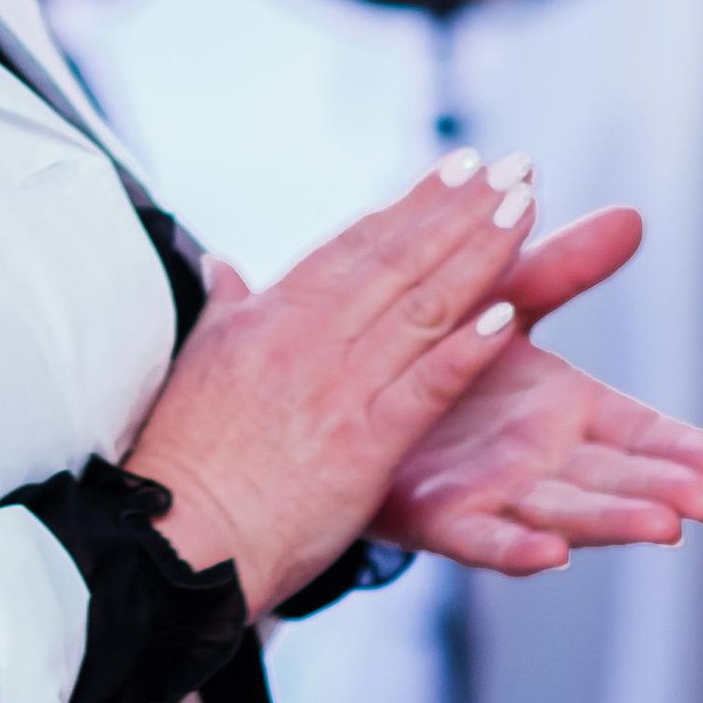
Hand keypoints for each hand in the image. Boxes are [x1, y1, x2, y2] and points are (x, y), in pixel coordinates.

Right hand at [124, 152, 611, 612]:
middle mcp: (311, 336)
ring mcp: (339, 387)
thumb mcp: (199, 362)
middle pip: (400, 257)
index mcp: (274, 314)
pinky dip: (466, 348)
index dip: (415, 201)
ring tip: (524, 211)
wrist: (178, 535)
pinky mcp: (363, 443)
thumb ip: (225, 308)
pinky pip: (424, 386)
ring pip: (422, 306)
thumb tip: (221, 264)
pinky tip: (506, 315)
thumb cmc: (185, 457)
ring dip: (478, 254)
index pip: (358, 243)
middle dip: (463, 208)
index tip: (462, 167)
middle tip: (515, 166)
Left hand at [370, 212, 702, 570]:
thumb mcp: (502, 300)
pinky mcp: (439, 516)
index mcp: (563, 411)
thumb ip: (563, 268)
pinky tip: (549, 554)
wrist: (348, 403)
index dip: (678, 445)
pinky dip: (517, 548)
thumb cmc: (438, 358)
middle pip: (612, 479)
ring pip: (562, 513)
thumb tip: (632, 216)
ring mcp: (493, 492)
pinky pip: (482, 537)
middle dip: (662, 490)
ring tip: (662, 527)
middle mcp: (539, 460)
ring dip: (610, 522)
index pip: (635, 431)